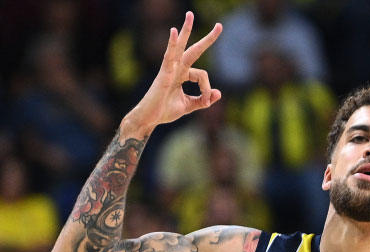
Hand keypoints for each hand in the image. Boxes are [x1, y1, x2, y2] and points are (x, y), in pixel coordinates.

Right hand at [123, 12, 221, 134]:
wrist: (149, 119)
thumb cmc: (165, 111)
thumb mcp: (189, 105)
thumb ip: (203, 100)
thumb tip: (219, 93)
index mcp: (183, 74)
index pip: (202, 74)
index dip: (207, 88)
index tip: (206, 101)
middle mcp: (177, 68)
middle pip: (194, 49)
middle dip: (207, 38)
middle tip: (220, 26)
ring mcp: (170, 68)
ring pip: (180, 46)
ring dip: (186, 30)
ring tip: (190, 15)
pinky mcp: (164, 73)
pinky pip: (169, 55)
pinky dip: (172, 43)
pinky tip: (175, 31)